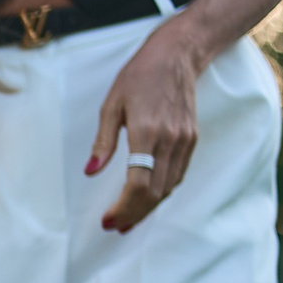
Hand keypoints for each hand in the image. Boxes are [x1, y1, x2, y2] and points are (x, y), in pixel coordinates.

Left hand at [86, 17, 207, 233]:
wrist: (177, 56)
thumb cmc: (139, 77)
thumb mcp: (111, 106)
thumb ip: (103, 142)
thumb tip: (91, 172)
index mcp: (148, 132)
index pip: (138, 183)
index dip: (123, 207)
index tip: (107, 220)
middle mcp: (170, 140)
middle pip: (155, 192)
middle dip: (133, 214)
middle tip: (114, 226)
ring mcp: (185, 141)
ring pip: (169, 187)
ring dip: (148, 208)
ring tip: (127, 220)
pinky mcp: (192, 139)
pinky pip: (178, 174)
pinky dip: (162, 191)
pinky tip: (146, 199)